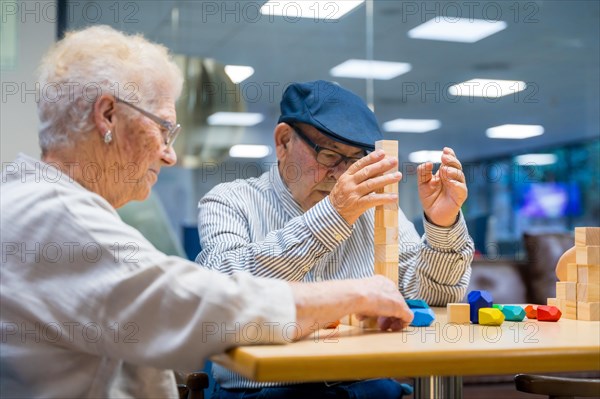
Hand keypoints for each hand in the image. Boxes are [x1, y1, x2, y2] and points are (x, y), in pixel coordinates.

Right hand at [290, 275, 412, 336]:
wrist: (353, 295)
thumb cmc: (346, 295)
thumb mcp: (349, 295)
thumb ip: (348, 299)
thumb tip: (330, 303)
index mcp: (378, 281)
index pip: (384, 294)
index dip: (378, 307)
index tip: (371, 317)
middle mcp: (389, 286)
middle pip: (393, 302)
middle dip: (385, 314)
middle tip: (378, 324)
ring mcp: (396, 296)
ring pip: (400, 311)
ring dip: (391, 321)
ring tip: (382, 328)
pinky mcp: (400, 307)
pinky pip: (407, 317)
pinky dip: (401, 325)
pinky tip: (393, 330)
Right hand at [329, 150, 401, 224]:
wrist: (332, 215)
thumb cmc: (341, 199)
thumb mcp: (345, 185)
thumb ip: (358, 178)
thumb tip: (378, 171)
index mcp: (346, 176)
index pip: (359, 164)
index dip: (371, 158)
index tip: (382, 153)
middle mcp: (349, 183)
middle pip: (367, 172)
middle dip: (381, 165)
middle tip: (394, 161)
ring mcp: (353, 194)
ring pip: (371, 184)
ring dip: (386, 179)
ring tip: (397, 175)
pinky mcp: (357, 205)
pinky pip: (373, 200)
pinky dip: (384, 198)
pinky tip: (394, 197)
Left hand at [417, 147, 466, 226]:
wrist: (432, 213)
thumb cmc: (429, 197)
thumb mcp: (422, 183)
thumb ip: (423, 173)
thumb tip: (427, 163)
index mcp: (445, 172)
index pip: (449, 161)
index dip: (449, 154)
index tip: (445, 150)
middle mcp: (453, 177)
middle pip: (456, 165)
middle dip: (451, 160)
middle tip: (444, 157)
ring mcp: (458, 186)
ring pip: (460, 175)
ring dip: (453, 171)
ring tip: (445, 169)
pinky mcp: (460, 196)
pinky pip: (461, 188)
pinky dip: (456, 184)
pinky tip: (450, 181)